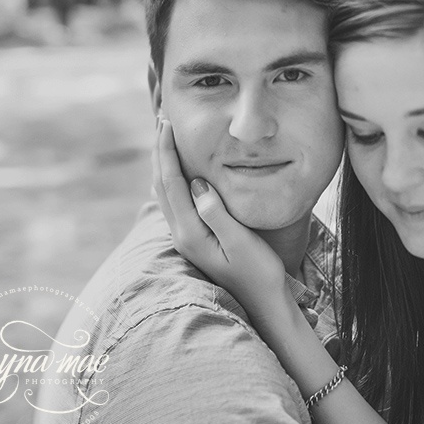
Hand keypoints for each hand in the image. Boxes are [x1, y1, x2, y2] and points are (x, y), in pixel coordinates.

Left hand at [152, 119, 288, 317]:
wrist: (264, 303)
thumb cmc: (259, 273)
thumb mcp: (242, 243)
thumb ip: (217, 213)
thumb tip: (197, 184)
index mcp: (191, 232)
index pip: (172, 182)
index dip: (167, 151)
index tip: (167, 123)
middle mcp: (183, 235)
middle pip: (161, 185)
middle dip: (160, 151)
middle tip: (162, 120)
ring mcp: (187, 239)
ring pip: (165, 193)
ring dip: (164, 164)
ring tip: (165, 139)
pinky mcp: (196, 240)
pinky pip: (176, 202)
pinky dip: (173, 179)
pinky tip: (180, 172)